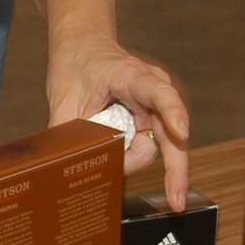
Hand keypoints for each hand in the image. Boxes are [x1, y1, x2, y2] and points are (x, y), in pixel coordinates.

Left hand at [44, 33, 191, 208]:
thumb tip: (63, 168)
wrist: (83, 46)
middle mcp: (153, 89)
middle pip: (171, 132)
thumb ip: (68, 134)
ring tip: (101, 148)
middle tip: (175, 199)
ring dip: (133, 158)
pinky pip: (149, 144)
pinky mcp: (151, 118)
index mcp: (132, 75)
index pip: (159, 93)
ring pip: (158, 145)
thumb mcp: (63, 99)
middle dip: (176, 168)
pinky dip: (133, 155)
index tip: (181, 132)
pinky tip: (115, 153)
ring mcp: (156, 104)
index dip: (173, 112)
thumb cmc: (76, 64)